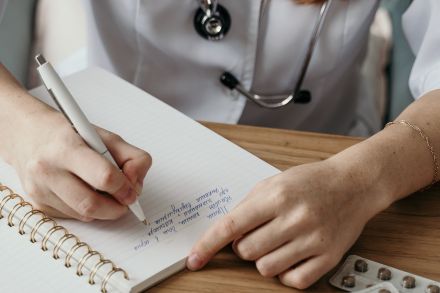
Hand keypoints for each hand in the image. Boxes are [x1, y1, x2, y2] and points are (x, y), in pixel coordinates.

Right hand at [10, 107, 151, 220]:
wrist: (26, 134)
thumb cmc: (68, 133)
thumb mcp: (105, 136)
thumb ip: (132, 157)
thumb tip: (136, 183)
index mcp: (67, 147)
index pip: (104, 177)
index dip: (124, 188)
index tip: (132, 190)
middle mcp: (47, 170)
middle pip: (92, 205)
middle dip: (117, 207)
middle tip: (126, 200)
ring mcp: (39, 190)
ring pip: (84, 215)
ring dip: (103, 209)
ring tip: (106, 192)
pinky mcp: (37, 204)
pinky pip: (73, 217)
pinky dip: (87, 210)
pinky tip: (85, 192)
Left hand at [187, 160, 389, 288]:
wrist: (353, 184)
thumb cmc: (311, 182)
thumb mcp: (274, 182)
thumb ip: (248, 206)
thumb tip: (226, 234)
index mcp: (277, 196)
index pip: (231, 226)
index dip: (208, 245)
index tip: (194, 259)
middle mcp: (295, 219)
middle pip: (246, 252)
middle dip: (245, 246)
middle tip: (259, 234)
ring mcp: (313, 240)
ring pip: (266, 269)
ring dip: (264, 259)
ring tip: (278, 242)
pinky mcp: (329, 257)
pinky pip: (293, 281)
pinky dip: (286, 273)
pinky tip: (292, 255)